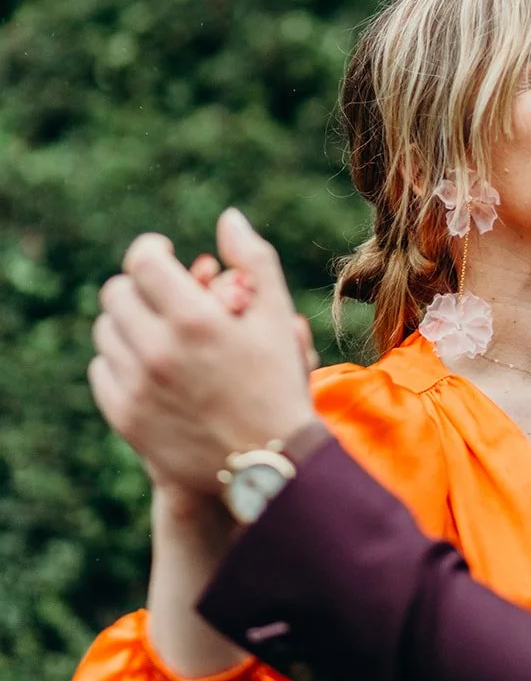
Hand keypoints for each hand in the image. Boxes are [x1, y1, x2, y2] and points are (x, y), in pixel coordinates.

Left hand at [89, 209, 315, 494]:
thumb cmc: (278, 382)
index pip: (143, 261)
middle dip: (139, 285)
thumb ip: (253, 259)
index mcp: (195, 319)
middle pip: (117, 293)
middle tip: (161, 294)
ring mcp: (137, 387)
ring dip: (128, 323)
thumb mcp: (277, 315)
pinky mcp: (125, 417)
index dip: (152, 249)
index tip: (163, 253)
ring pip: (105, 332)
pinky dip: (119, 361)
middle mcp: (158, 351)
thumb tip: (227, 217)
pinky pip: (101, 371)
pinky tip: (147, 365)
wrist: (269, 462)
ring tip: (156, 330)